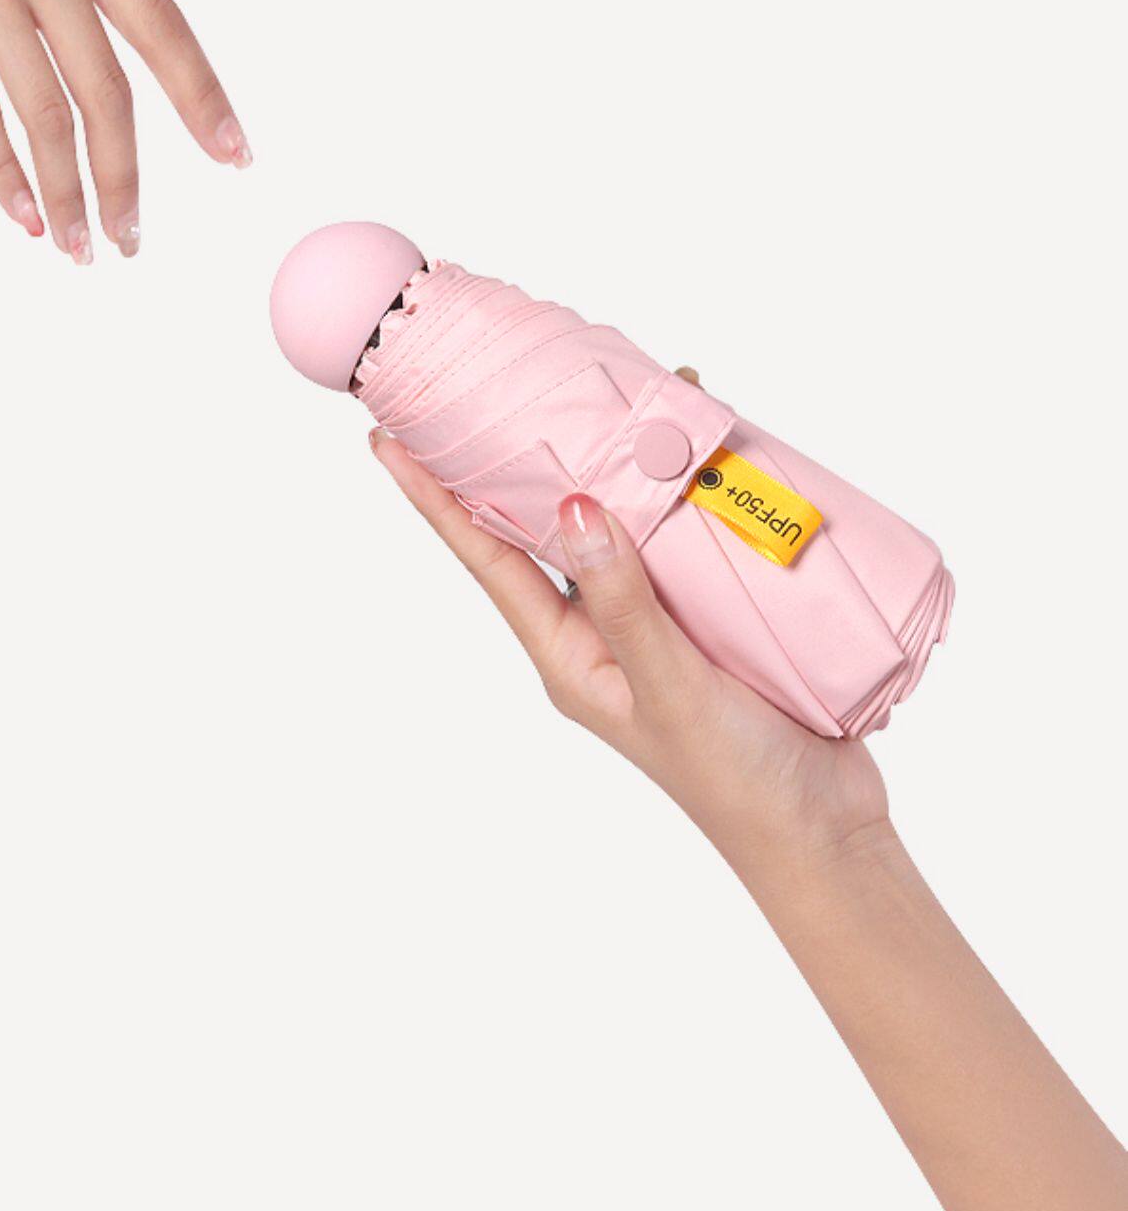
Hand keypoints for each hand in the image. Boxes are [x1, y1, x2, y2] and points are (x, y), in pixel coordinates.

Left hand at [370, 378, 889, 881]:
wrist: (823, 830)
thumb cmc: (733, 779)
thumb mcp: (667, 686)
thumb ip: (623, 600)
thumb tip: (571, 508)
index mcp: (567, 654)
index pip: (487, 559)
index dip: (437, 497)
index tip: (388, 437)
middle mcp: (603, 629)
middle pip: (547, 527)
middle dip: (525, 457)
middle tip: (500, 380)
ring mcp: (659, 618)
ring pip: (624, 520)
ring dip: (621, 461)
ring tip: (619, 390)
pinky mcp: (715, 610)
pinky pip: (688, 532)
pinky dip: (691, 487)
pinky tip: (707, 444)